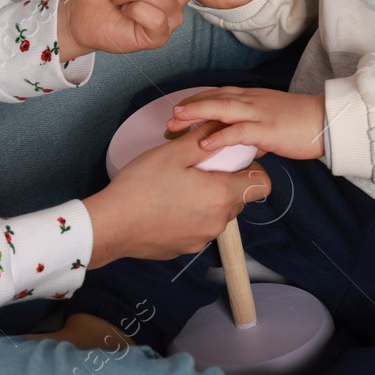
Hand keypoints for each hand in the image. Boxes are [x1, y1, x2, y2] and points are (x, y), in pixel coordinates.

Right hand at [82, 127, 270, 265]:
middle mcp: (217, 221)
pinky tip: (166, 206)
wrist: (112, 225)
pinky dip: (189, 216)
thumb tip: (221, 126)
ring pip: (217, 213)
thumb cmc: (140, 188)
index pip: (261, 184)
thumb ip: (203, 138)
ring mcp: (202, 239)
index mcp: (221, 195)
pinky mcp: (186, 248)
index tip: (233, 161)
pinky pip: (198, 228)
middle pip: (238, 198)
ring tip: (177, 187)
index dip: (252, 169)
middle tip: (196, 169)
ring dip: (206, 199)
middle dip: (224, 181)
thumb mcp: (173, 153)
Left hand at [169, 86, 325, 159]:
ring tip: (177, 121)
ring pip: (222, 108)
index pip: (217, 95)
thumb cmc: (301, 124)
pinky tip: (205, 143)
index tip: (178, 110)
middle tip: (169, 117)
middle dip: (189, 107)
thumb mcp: (271, 123)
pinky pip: (239, 131)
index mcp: (251, 98)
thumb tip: (241, 148)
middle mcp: (251, 101)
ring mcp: (258, 113)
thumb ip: (253, 131)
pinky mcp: (267, 129)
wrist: (328, 122)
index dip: (196, 102)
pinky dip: (220, 136)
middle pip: (213, 99)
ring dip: (197, 113)